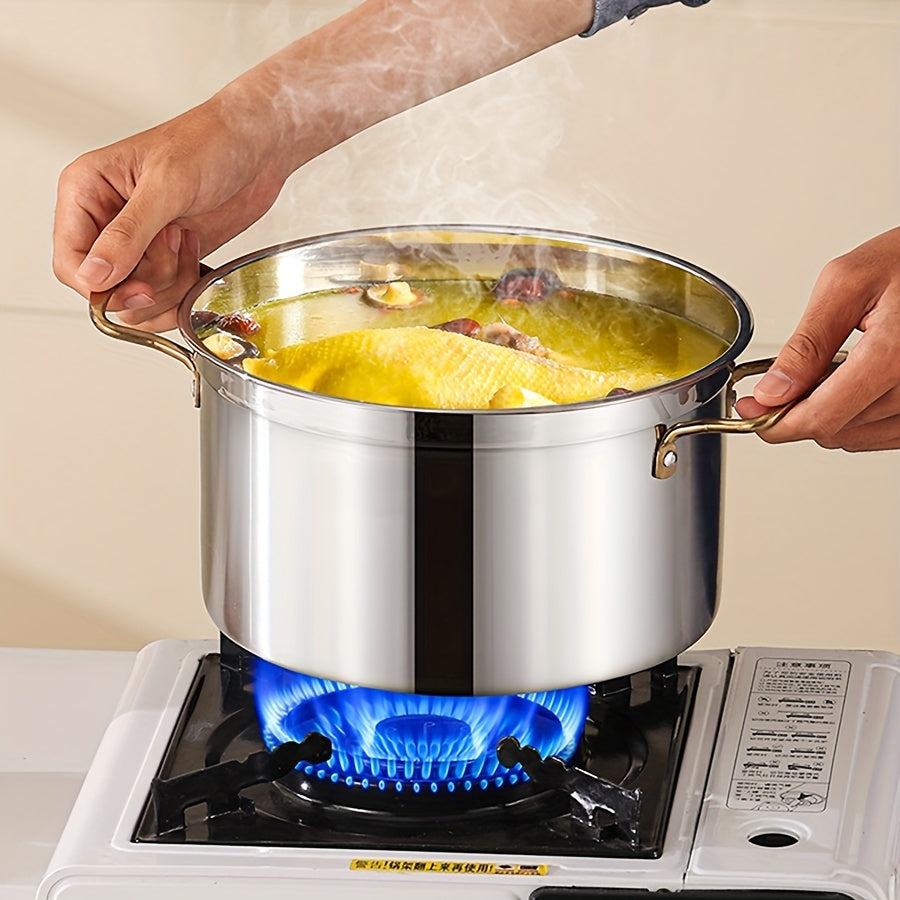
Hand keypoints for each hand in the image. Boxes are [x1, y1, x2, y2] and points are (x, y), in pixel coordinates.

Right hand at [52, 85, 293, 331]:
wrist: (256, 146)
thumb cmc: (211, 143)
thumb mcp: (167, 186)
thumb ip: (128, 233)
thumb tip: (93, 274)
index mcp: (86, 192)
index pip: (69, 262)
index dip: (101, 287)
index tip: (141, 291)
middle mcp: (105, 221)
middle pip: (106, 288)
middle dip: (147, 282)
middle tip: (175, 243)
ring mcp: (138, 244)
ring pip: (136, 300)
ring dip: (170, 286)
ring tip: (187, 242)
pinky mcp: (167, 259)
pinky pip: (164, 299)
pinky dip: (184, 291)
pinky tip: (196, 256)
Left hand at [735, 227, 899, 450]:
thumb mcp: (846, 286)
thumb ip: (807, 343)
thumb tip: (772, 391)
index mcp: (894, 356)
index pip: (822, 416)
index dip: (775, 421)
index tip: (751, 409)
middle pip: (833, 429)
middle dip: (798, 410)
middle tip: (782, 381)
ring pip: (853, 436)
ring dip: (827, 413)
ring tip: (827, 371)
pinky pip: (879, 434)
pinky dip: (854, 417)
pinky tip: (848, 385)